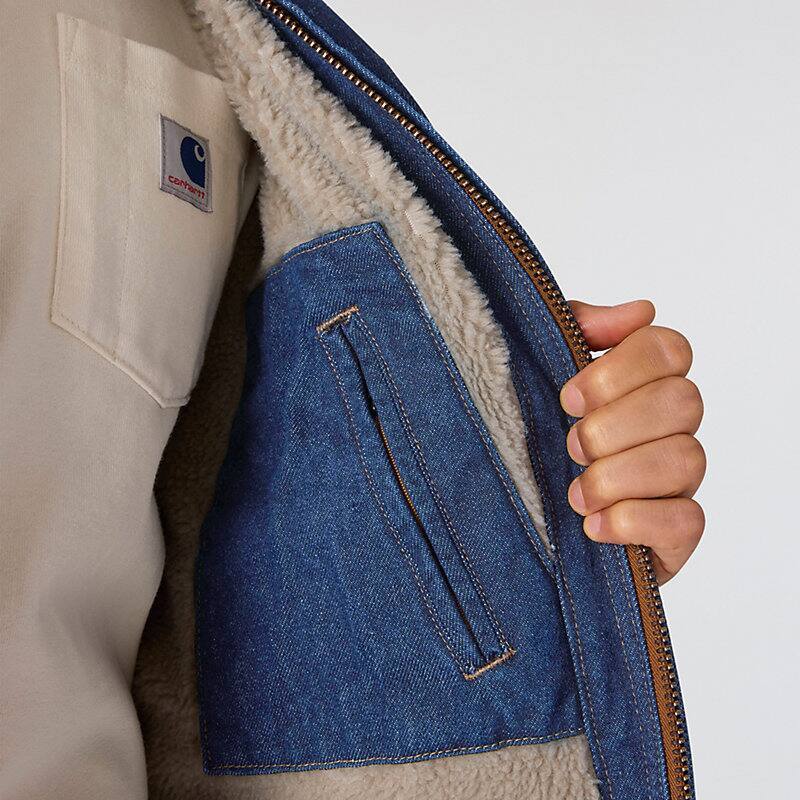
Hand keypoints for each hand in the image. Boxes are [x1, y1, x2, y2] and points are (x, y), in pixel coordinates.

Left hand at [560, 300, 705, 583]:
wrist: (524, 521)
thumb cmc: (537, 440)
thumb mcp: (539, 374)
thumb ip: (580, 330)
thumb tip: (640, 311)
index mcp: (643, 385)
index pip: (670, 349)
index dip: (621, 369)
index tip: (568, 397)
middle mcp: (671, 429)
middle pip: (684, 401)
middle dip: (615, 424)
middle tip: (571, 445)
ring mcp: (678, 482)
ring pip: (686, 458)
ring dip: (618, 475)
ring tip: (575, 493)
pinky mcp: (676, 534)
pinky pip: (687, 521)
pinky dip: (633, 520)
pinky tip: (593, 524)